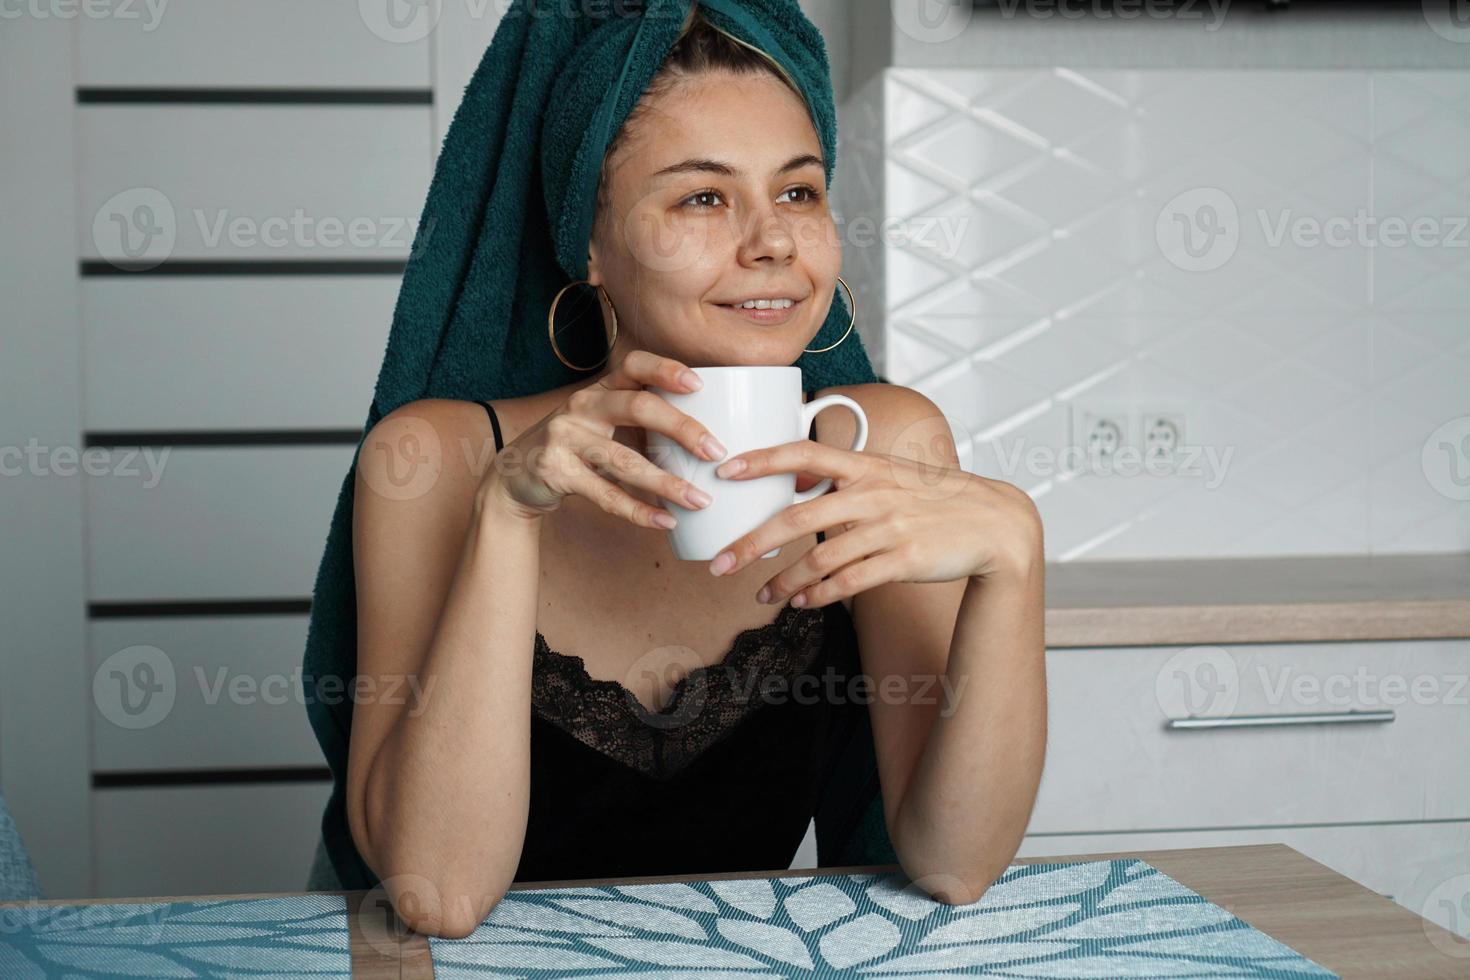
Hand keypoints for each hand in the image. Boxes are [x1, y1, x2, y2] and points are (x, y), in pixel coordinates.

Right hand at [484, 350, 726, 527]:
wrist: (516, 474)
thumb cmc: (577, 446)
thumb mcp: (604, 423)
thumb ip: (643, 423)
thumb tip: (708, 438)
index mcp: (600, 388)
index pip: (634, 364)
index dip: (666, 369)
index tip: (700, 384)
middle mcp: (582, 405)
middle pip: (638, 407)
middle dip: (682, 428)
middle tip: (716, 452)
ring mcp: (565, 437)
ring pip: (624, 460)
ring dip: (667, 483)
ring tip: (700, 500)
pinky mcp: (555, 471)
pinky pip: (606, 494)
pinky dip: (639, 511)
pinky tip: (666, 521)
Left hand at [706, 438, 1042, 607]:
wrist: (995, 525)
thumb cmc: (937, 500)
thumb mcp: (894, 476)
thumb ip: (848, 481)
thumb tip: (795, 489)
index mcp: (867, 466)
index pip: (805, 453)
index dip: (762, 460)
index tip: (724, 470)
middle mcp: (874, 494)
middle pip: (797, 518)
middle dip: (751, 543)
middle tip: (720, 563)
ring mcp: (890, 528)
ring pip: (819, 558)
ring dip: (783, 581)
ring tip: (762, 596)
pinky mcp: (904, 560)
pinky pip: (849, 582)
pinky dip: (819, 595)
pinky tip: (801, 603)